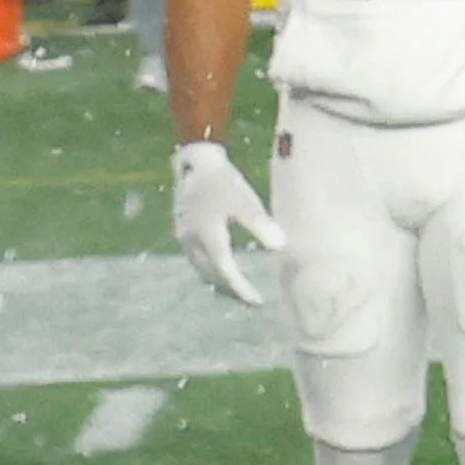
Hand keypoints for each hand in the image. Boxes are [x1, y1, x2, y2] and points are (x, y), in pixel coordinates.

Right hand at [170, 140, 282, 304]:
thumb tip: (281, 248)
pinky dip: (210, 269)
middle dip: (231, 290)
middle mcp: (192, 242)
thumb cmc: (223, 181)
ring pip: (201, 269)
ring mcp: (184, 237)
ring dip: (219, 281)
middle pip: (210, 275)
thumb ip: (261, 225)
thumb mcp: (246, 201)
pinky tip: (222, 269)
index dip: (241, 289)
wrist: (195, 163)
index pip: (226, 273)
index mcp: (208, 237)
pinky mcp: (183, 230)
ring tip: (238, 290)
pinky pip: (196, 259)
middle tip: (251, 301)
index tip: (258, 302)